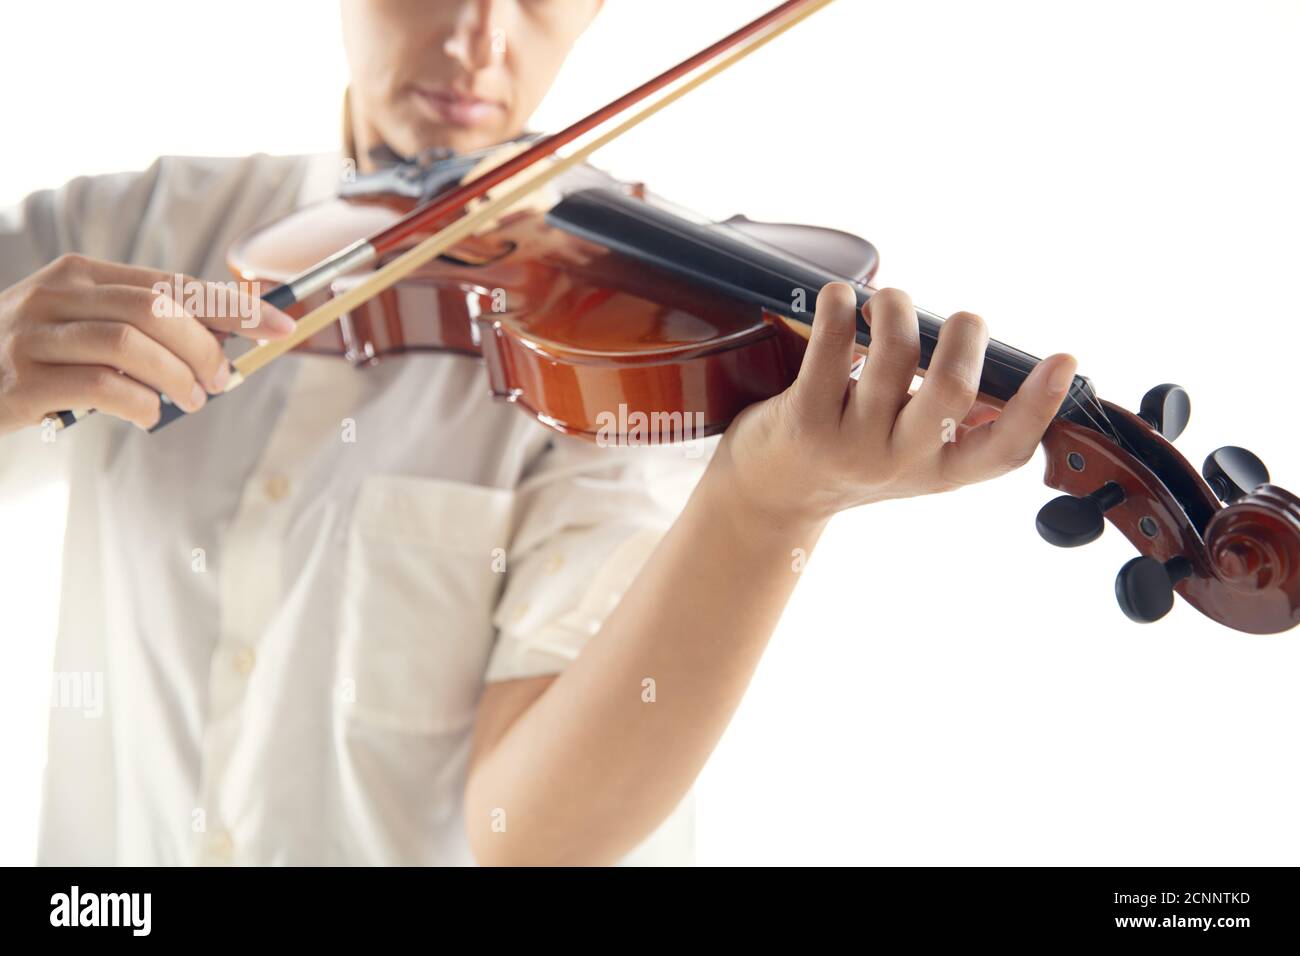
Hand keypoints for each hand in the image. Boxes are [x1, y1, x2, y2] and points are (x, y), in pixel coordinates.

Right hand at [0, 253, 294, 433]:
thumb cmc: (38, 356)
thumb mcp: (85, 325)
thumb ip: (143, 325)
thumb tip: (225, 340)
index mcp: (82, 274)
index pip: (174, 283)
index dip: (234, 306)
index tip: (281, 326)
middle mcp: (56, 295)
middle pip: (156, 308)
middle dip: (206, 347)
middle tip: (223, 380)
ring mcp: (35, 336)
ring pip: (129, 343)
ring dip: (177, 376)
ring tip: (191, 400)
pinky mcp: (23, 381)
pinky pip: (100, 387)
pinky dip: (140, 404)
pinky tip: (149, 416)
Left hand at [715, 283, 1077, 525]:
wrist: (769, 496)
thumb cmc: (848, 459)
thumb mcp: (911, 455)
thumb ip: (956, 422)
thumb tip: (1005, 370)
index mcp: (938, 470)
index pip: (1003, 449)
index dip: (1038, 406)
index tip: (1064, 360)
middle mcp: (898, 462)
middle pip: (953, 389)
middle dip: (964, 334)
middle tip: (958, 319)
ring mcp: (850, 444)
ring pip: (894, 357)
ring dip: (897, 308)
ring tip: (888, 301)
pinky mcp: (804, 422)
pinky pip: (831, 351)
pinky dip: (840, 308)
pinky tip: (839, 298)